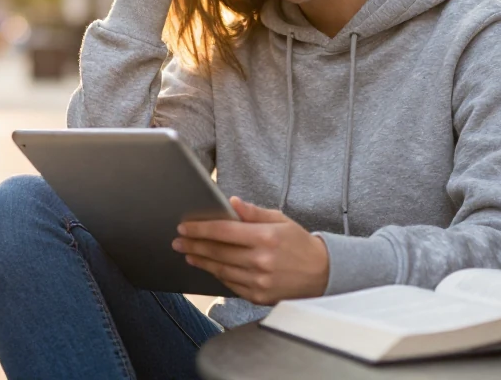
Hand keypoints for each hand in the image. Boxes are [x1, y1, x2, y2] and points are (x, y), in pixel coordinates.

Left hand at [173, 197, 329, 305]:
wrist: (322, 273)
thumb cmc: (299, 243)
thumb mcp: (280, 220)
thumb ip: (253, 213)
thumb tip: (230, 202)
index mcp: (266, 237)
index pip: (224, 231)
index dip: (200, 229)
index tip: (184, 227)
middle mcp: (261, 260)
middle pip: (217, 252)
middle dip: (193, 245)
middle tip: (178, 241)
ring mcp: (259, 281)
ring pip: (220, 270)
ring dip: (200, 261)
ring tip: (188, 253)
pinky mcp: (259, 296)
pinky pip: (230, 284)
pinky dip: (217, 275)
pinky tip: (208, 267)